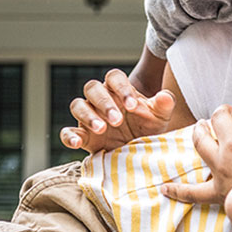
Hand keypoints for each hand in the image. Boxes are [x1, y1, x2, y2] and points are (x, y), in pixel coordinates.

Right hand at [59, 68, 175, 153]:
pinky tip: (76, 143)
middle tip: (117, 120)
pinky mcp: (82, 136)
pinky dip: (69, 136)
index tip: (132, 106)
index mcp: (119, 90)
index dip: (121, 88)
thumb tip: (165, 96)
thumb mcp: (160, 118)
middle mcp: (101, 100)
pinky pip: (67, 131)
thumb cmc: (149, 129)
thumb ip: (163, 106)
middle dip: (104, 103)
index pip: (114, 77)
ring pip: (78, 105)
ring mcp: (88, 117)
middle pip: (93, 88)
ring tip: (102, 129)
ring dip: (88, 116)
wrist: (141, 154)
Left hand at [160, 75, 231, 205]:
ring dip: (199, 132)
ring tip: (200, 127)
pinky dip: (178, 190)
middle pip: (220, 117)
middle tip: (228, 112)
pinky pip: (193, 192)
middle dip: (223, 112)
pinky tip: (164, 188)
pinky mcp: (218, 192)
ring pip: (201, 142)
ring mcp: (222, 167)